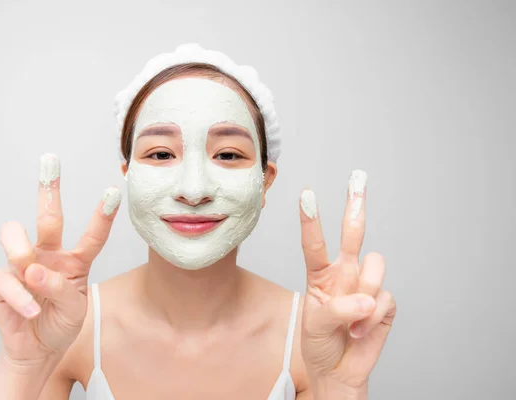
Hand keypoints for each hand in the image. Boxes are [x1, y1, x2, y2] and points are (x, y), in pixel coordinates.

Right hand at [0, 153, 120, 365]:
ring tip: (31, 273)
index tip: (114, 191)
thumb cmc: (60, 322)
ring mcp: (22, 265)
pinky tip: (31, 310)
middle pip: (49, 217)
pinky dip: (20, 297)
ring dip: (22, 252)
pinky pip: (5, 278)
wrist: (36, 349)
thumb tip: (33, 270)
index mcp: (75, 261)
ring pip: (14, 235)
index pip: (92, 236)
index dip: (103, 215)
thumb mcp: (75, 309)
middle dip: (49, 187)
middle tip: (50, 160)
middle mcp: (48, 255)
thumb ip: (62, 289)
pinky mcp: (0, 281)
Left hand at [299, 170, 396, 389]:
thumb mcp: (315, 324)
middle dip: (356, 205)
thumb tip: (366, 299)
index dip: (311, 219)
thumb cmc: (320, 343)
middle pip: (352, 234)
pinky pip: (383, 298)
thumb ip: (337, 308)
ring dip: (362, 294)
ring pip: (374, 266)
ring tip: (349, 321)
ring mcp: (365, 286)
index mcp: (321, 274)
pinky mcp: (384, 303)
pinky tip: (360, 331)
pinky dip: (370, 318)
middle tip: (358, 177)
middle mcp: (345, 273)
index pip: (314, 243)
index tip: (306, 194)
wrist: (338, 371)